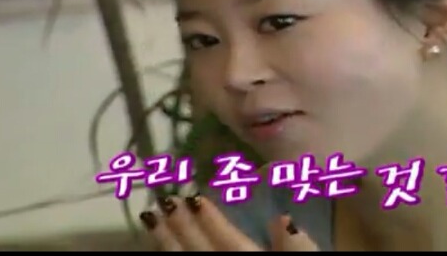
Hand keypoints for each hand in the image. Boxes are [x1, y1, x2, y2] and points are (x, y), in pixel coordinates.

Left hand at [139, 194, 318, 250]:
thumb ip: (296, 249)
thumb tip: (283, 218)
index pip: (229, 241)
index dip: (211, 218)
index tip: (194, 196)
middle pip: (199, 252)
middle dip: (181, 226)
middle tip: (162, 200)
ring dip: (166, 244)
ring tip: (151, 221)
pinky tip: (157, 254)